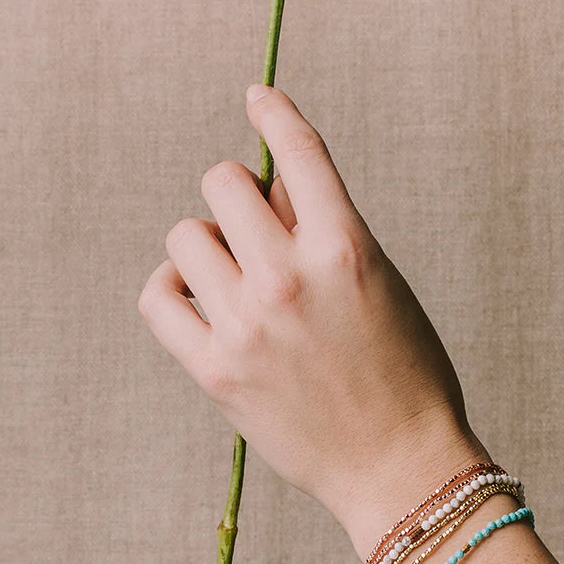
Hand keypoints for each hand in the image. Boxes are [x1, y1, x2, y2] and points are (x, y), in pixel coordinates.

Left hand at [138, 84, 489, 548]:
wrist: (398, 465)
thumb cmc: (404, 368)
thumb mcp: (380, 281)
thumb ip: (324, 228)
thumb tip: (265, 187)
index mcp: (347, 247)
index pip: (298, 151)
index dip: (274, 112)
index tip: (258, 97)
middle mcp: (291, 278)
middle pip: (221, 183)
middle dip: (237, 195)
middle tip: (256, 228)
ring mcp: (247, 325)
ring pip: (186, 235)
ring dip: (209, 243)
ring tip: (234, 274)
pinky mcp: (215, 369)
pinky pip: (158, 295)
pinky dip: (173, 286)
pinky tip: (197, 296)